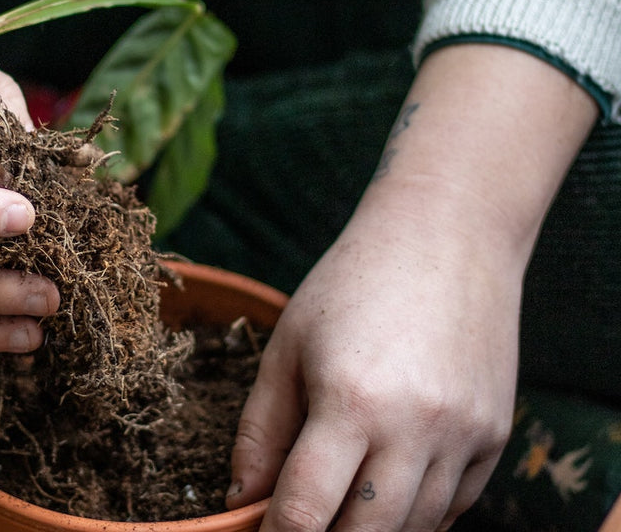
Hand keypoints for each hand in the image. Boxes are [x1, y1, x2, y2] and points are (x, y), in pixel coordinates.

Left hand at [226, 207, 518, 530]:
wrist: (447, 236)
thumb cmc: (352, 285)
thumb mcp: (286, 347)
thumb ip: (259, 431)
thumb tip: (242, 500)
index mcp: (351, 400)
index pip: (306, 509)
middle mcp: (416, 426)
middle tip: (301, 523)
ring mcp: (464, 434)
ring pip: (414, 527)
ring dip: (370, 531)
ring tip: (340, 507)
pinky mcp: (496, 435)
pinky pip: (455, 507)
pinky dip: (416, 516)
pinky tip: (387, 496)